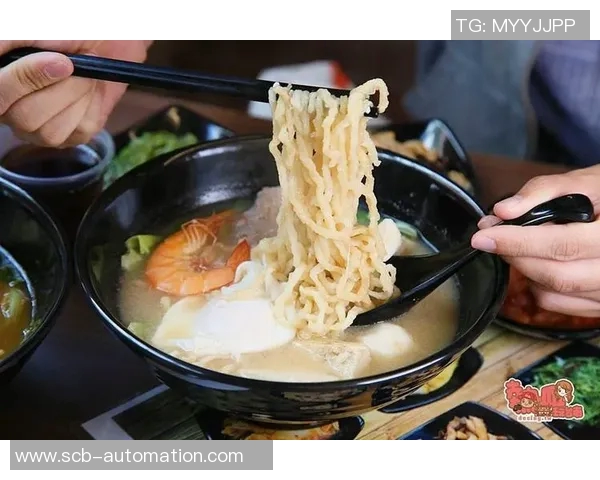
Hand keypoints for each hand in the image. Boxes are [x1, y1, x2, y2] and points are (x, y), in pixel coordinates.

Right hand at [0, 41, 151, 146]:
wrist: (104, 46)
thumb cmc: (65, 36)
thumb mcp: (32, 31)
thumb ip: (8, 43)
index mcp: (0, 86)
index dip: (23, 80)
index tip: (59, 61)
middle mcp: (13, 113)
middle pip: (25, 117)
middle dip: (60, 88)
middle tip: (73, 64)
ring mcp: (41, 130)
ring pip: (51, 131)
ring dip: (76, 95)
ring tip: (83, 76)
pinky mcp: (72, 136)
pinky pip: (79, 130)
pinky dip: (91, 105)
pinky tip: (90, 90)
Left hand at [471, 165, 599, 316]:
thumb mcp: (588, 180)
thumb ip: (544, 190)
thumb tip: (504, 211)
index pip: (563, 245)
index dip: (518, 242)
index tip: (483, 236)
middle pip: (556, 276)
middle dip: (516, 256)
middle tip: (495, 237)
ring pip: (555, 294)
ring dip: (526, 270)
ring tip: (522, 245)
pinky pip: (562, 305)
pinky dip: (540, 285)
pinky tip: (542, 262)